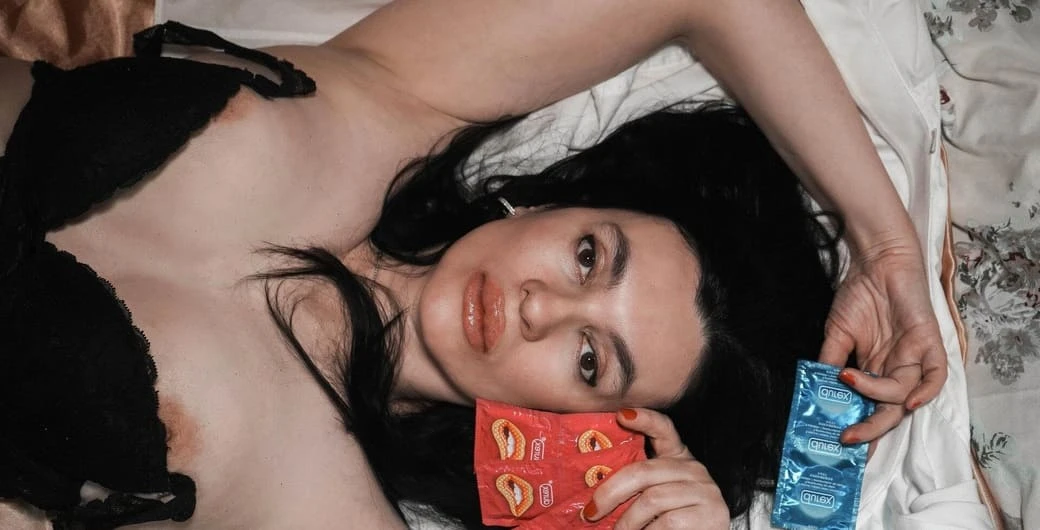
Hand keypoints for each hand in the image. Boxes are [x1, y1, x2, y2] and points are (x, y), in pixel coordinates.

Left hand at [580, 408, 728, 529]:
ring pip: (651, 499)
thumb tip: (595, 496)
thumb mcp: (658, 496)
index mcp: (678, 458)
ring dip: (627, 521)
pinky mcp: (711, 513)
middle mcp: (693, 469)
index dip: (644, 419)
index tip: (621, 415)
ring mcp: (704, 490)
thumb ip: (637, 487)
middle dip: (610, 493)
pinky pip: (667, 522)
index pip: (663, 429)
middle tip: (591, 512)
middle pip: (643, 472)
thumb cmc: (677, 520)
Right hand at [818, 241, 948, 444]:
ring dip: (877, 395)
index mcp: (875, 370)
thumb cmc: (857, 294)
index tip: (841, 447)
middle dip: (870, 428)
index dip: (860, 428)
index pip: (870, 407)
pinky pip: (935, 375)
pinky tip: (909, 401)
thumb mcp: (836, 335)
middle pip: (888, 411)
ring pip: (903, 394)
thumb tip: (819, 391)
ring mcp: (914, 357)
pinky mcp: (928, 342)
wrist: (875, 261)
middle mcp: (896, 369)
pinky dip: (925, 391)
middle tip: (848, 437)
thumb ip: (830, 363)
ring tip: (851, 380)